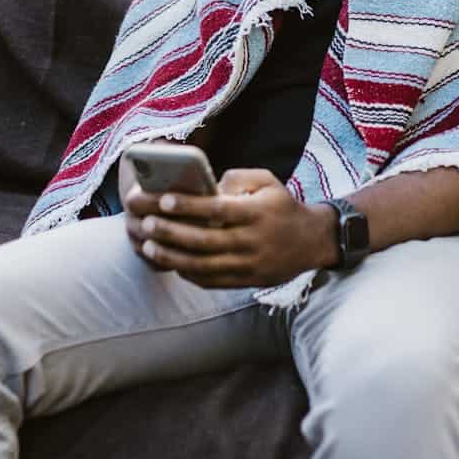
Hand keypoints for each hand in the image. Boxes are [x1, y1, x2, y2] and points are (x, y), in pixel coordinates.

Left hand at [123, 168, 338, 288]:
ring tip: (148, 246)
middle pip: (204, 240)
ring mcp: (248, 265)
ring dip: (172, 256)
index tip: (163, 200)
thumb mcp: (268, 182)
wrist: (312, 241)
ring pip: (202, 265)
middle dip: (170, 232)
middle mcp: (251, 241)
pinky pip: (210, 281)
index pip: (217, 210)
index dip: (189, 206)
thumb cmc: (282, 206)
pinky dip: (187, 273)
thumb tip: (207, 185)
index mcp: (256, 213)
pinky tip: (170, 262)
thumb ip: (238, 178)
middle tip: (146, 223)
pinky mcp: (245, 281)